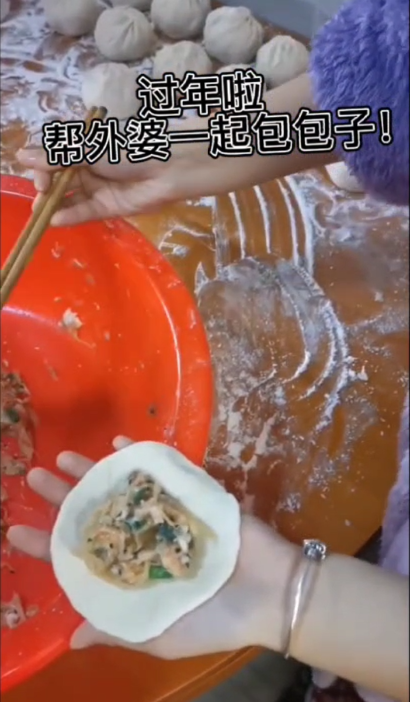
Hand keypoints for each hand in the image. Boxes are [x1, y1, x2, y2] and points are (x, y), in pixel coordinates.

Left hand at [8, 438, 297, 657]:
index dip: (49, 546)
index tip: (16, 531)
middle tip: (33, 479)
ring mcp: (164, 516)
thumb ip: (118, 629)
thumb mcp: (161, 636)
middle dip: (63, 498)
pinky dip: (139, 457)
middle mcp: (141, 543)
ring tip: (63, 457)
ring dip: (93, 472)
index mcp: (130, 578)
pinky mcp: (189, 495)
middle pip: (94, 516)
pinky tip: (117, 444)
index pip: (80, 559)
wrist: (271, 594)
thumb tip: (70, 640)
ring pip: (120, 490)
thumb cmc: (216, 621)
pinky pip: (160, 473)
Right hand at [17, 116, 222, 226]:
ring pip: (69, 198)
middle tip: (42, 193)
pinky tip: (55, 220)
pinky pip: (84, 212)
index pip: (52, 159)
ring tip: (41, 213)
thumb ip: (59, 155)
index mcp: (83, 148)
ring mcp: (97, 189)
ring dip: (54, 205)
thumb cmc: (131, 150)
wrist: (168, 169)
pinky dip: (70, 216)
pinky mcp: (108, 207)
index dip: (42, 168)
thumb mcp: (91, 150)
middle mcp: (87, 168)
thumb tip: (23, 155)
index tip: (41, 177)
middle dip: (46, 188)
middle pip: (58, 180)